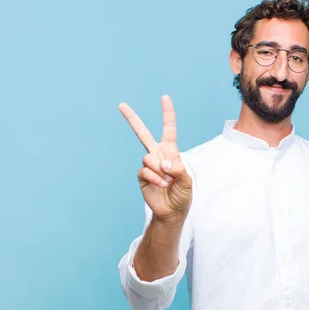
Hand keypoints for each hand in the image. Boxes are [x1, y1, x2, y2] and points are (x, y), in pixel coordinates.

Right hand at [118, 95, 191, 220]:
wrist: (172, 211)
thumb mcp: (187, 181)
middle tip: (121, 104)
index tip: (164, 97)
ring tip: (167, 181)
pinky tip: (162, 185)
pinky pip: (145, 171)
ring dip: (160, 170)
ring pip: (148, 157)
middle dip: (132, 119)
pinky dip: (155, 178)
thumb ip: (178, 170)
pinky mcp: (141, 176)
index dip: (167, 114)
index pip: (168, 129)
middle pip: (143, 134)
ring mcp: (148, 165)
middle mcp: (158, 155)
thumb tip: (163, 163)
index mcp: (171, 152)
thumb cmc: (182, 195)